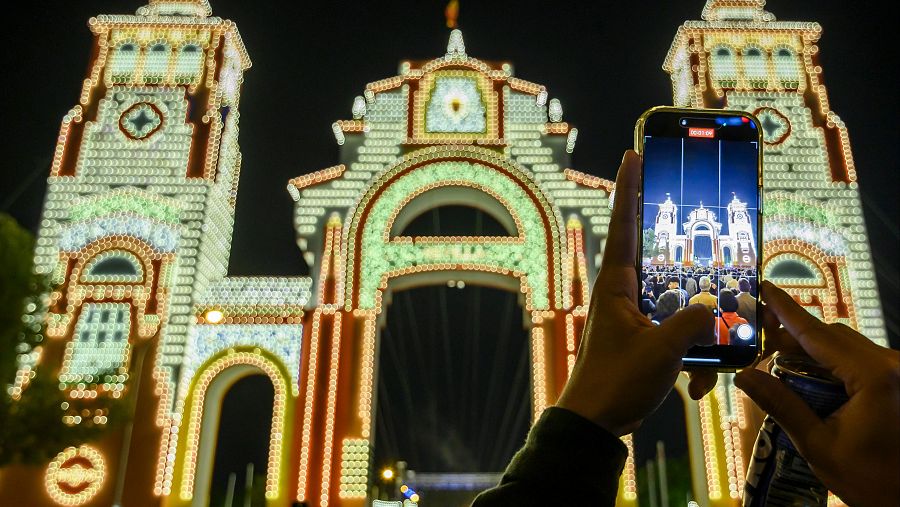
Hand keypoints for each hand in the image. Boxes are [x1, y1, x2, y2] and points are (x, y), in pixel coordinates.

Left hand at [556, 151, 716, 435]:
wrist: (595, 423)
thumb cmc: (616, 383)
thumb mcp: (662, 351)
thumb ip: (693, 322)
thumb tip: (713, 310)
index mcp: (616, 285)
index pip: (624, 225)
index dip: (629, 189)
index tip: (632, 154)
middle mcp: (622, 294)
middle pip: (657, 259)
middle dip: (683, 259)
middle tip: (701, 238)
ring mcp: (633, 316)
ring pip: (676, 305)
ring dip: (695, 333)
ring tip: (699, 368)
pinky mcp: (642, 338)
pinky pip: (676, 336)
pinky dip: (691, 359)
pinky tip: (695, 387)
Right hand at [735, 281, 899, 506]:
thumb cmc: (872, 480)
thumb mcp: (819, 445)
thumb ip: (782, 404)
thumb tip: (744, 377)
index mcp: (874, 376)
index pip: (818, 334)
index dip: (787, 311)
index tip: (765, 289)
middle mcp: (892, 365)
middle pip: (832, 336)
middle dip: (794, 337)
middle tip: (759, 343)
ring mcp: (899, 372)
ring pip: (847, 346)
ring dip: (813, 352)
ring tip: (780, 364)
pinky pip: (862, 360)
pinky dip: (834, 364)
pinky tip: (812, 379)